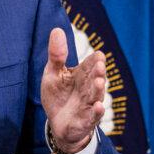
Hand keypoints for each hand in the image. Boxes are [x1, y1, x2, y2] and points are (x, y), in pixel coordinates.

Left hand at [40, 28, 105, 153]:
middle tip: (100, 65)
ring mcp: (88, 104)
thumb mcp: (53, 73)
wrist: (57, 123)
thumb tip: (57, 30)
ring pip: (96, 96)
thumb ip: (57, 55)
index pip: (91, 65)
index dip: (94, 61)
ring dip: (98, 89)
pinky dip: (96, 112)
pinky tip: (98, 106)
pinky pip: (93, 116)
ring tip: (99, 81)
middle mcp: (88, 88)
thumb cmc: (58, 95)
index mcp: (82, 75)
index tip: (98, 55)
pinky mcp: (85, 120)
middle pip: (95, 79)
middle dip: (98, 73)